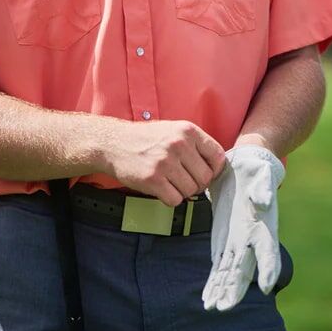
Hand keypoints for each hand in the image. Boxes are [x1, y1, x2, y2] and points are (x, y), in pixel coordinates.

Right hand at [104, 119, 225, 206]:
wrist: (114, 143)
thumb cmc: (146, 138)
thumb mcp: (173, 130)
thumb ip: (195, 144)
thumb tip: (217, 168)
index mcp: (187, 130)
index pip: (217, 156)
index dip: (214, 169)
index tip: (204, 173)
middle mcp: (178, 144)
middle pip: (205, 177)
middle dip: (197, 184)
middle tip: (184, 180)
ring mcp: (165, 162)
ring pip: (191, 191)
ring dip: (182, 192)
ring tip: (170, 182)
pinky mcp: (152, 179)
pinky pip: (175, 200)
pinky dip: (170, 199)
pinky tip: (161, 188)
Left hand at [202, 145, 284, 310]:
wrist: (244, 168)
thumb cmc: (257, 172)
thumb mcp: (262, 176)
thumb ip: (264, 189)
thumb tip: (263, 202)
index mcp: (264, 227)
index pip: (268, 251)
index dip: (268, 269)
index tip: (266, 287)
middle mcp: (251, 240)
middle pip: (244, 269)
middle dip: (235, 289)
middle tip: (224, 307)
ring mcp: (236, 242)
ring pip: (229, 272)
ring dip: (221, 290)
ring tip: (212, 307)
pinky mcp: (223, 240)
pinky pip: (218, 265)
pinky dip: (214, 281)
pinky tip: (208, 297)